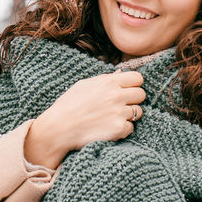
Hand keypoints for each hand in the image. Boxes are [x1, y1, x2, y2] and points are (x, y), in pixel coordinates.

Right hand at [23, 70, 145, 168]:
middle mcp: (117, 96)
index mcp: (109, 82)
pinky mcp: (119, 129)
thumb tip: (122, 73)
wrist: (59, 128)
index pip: (138, 78)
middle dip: (133, 99)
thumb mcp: (85, 85)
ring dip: (129, 115)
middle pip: (141, 94)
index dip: (134, 84)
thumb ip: (106, 78)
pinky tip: (109, 128)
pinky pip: (131, 127)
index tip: (127, 90)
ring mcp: (119, 113)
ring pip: (138, 112)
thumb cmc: (69, 104)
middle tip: (121, 105)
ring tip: (113, 117)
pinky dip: (123, 129)